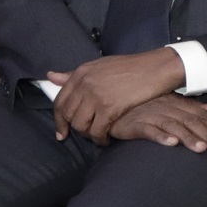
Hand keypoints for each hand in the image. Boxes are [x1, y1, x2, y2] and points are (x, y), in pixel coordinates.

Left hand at [46, 49, 185, 142]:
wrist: (156, 68)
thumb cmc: (132, 67)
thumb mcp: (99, 66)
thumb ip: (74, 74)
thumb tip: (51, 76)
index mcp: (80, 73)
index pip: (60, 101)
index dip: (59, 120)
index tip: (62, 132)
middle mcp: (84, 84)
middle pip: (68, 115)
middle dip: (74, 130)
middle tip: (86, 136)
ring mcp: (96, 96)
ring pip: (81, 125)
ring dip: (88, 135)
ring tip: (98, 136)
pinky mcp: (109, 107)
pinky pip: (97, 130)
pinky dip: (100, 139)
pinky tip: (106, 140)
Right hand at [108, 93, 206, 155]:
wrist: (115, 107)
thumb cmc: (147, 108)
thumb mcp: (173, 106)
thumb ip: (196, 109)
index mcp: (179, 104)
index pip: (203, 117)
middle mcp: (167, 108)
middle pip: (192, 122)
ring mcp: (151, 115)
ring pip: (174, 126)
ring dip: (188, 137)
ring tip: (201, 149)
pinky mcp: (135, 124)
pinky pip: (149, 130)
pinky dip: (161, 136)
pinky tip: (171, 144)